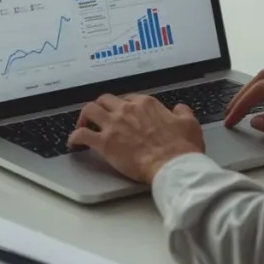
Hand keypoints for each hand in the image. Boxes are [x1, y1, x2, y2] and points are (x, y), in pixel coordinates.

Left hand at [68, 94, 204, 183]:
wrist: (173, 165)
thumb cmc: (182, 148)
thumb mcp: (190, 124)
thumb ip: (182, 113)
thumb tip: (179, 109)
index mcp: (146, 104)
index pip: (128, 99)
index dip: (123, 107)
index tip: (122, 115)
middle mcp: (127, 109)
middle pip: (106, 100)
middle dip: (101, 107)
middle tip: (100, 117)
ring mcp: (114, 125)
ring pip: (90, 110)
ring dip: (84, 117)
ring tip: (82, 125)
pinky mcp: (105, 143)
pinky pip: (82, 135)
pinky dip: (74, 138)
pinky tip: (74, 144)